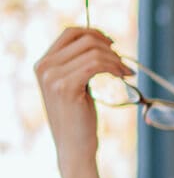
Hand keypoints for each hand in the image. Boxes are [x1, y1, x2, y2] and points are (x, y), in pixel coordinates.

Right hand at [34, 27, 131, 168]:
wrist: (74, 145)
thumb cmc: (79, 116)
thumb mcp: (74, 84)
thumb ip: (78, 64)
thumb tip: (102, 43)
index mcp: (44, 63)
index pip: (70, 32)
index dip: (95, 33)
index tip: (112, 44)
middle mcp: (44, 67)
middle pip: (83, 38)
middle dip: (109, 47)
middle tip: (123, 62)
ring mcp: (52, 77)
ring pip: (93, 51)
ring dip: (116, 59)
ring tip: (126, 72)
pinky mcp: (66, 87)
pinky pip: (96, 64)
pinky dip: (114, 67)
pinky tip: (124, 76)